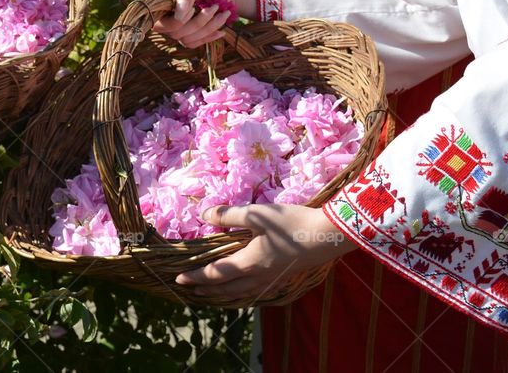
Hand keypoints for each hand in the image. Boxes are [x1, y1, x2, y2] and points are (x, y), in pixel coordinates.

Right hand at [146, 0, 255, 47]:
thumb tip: (178, 17)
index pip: (157, 19)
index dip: (175, 20)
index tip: (193, 9)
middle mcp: (162, 12)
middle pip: (173, 31)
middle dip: (197, 22)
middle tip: (215, 7)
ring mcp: (173, 24)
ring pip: (185, 38)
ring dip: (207, 28)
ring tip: (223, 14)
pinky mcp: (186, 32)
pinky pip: (192, 43)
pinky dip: (208, 37)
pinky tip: (221, 30)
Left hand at [175, 204, 354, 299]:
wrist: (328, 235)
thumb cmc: (291, 223)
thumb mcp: (257, 215)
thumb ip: (228, 216)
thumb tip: (204, 215)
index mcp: (249, 263)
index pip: (215, 274)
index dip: (195, 277)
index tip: (179, 279)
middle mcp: (258, 277)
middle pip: (226, 290)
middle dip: (206, 290)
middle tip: (190, 290)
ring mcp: (273, 280)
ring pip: (241, 293)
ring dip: (223, 294)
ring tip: (211, 293)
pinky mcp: (284, 277)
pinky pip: (255, 291)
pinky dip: (241, 293)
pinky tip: (243, 288)